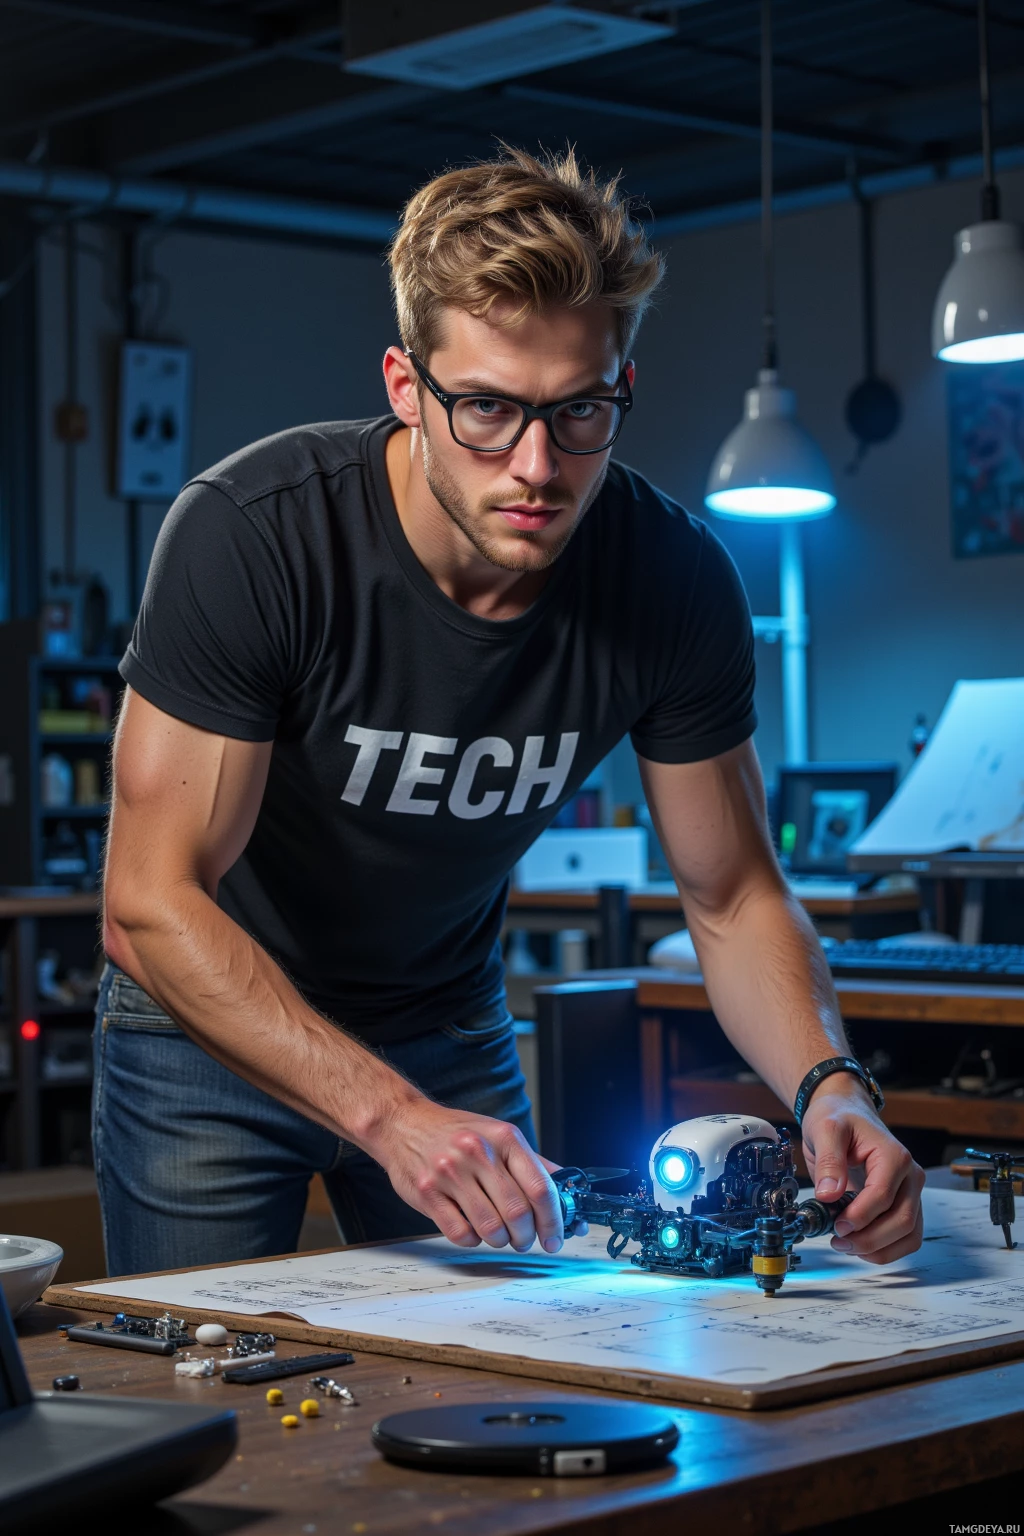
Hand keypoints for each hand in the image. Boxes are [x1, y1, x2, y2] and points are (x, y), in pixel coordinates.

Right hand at [371, 1098, 564, 1253]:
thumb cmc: (455, 1132)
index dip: (553, 1220)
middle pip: (518, 1213)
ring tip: (500, 1235)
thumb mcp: (498, 1134)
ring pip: (491, 1228)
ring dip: (501, 1241)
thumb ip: (532, 1163)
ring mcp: (450, 1173)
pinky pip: (461, 1233)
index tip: (555, 1237)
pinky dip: (473, 1239)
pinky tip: (473, 1228)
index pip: (540, 1188)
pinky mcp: (427, 1193)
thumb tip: (566, 1190)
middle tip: (525, 1239)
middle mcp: (478, 1152)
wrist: (404, 1123)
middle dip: (527, 1236)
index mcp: (504, 1138)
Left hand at [800, 1079, 924, 1263]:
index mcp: (894, 1155)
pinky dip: (887, 1249)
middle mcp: (910, 1175)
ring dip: (880, 1250)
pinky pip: (907, 1237)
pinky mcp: (906, 1204)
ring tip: (847, 1247)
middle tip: (838, 1242)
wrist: (845, 1113)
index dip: (859, 1216)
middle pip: (902, 1220)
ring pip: (910, 1235)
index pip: (883, 1195)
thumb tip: (829, 1196)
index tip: (836, 1225)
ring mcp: (911, 1192)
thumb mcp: (825, 1130)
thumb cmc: (838, 1118)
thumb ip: (829, 1161)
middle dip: (869, 1239)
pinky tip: (860, 1247)